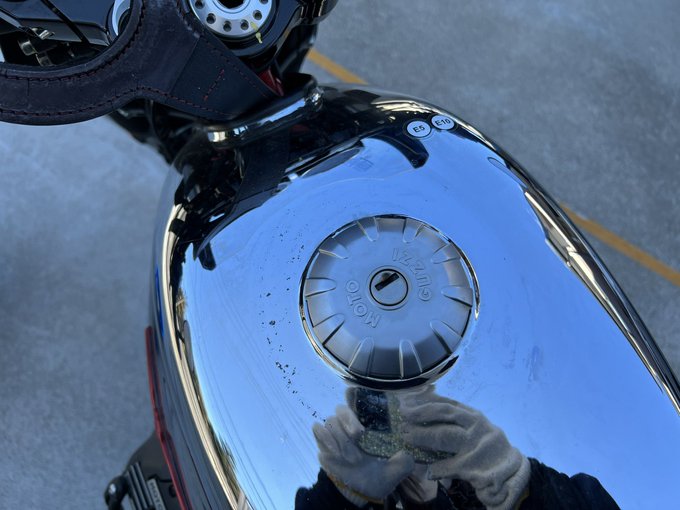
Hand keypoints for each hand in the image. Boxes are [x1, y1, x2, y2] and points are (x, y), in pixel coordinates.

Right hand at [313, 406, 414, 505]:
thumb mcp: (395, 471)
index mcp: (369, 424)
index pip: (359, 400)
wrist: (358, 492)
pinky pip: (318, 429)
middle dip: (349, 419)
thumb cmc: (377, 477)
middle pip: (342, 408)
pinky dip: (325, 439)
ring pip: (331, 421)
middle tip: (357, 435)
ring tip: (352, 459)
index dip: (356, 395)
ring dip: (341, 439)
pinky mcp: (323, 440)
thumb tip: (406, 452)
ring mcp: (336, 431)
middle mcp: (350, 424)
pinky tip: (335, 453)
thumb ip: (403, 461)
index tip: (358, 397)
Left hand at [399, 393, 529, 509]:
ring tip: (406, 437)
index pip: (447, 402)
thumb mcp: (475, 429)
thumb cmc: (488, 449)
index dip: (425, 399)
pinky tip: (426, 470)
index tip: (408, 399)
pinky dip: (436, 468)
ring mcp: (476, 445)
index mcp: (474, 416)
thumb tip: (425, 407)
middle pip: (445, 413)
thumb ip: (455, 420)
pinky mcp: (475, 466)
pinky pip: (449, 466)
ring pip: (444, 436)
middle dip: (421, 412)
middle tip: (403, 415)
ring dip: (423, 436)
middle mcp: (477, 426)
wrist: (514, 475)